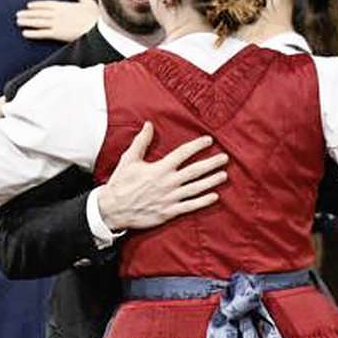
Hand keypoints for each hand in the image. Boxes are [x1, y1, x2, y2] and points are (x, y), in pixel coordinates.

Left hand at [15, 0, 101, 42]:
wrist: (100, 28)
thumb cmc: (96, 17)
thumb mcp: (90, 2)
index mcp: (65, 5)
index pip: (47, 4)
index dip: (37, 5)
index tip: (29, 6)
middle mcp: (58, 13)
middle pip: (39, 13)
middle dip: (28, 14)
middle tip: (18, 15)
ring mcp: (57, 23)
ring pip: (38, 22)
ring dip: (27, 21)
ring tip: (18, 22)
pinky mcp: (58, 33)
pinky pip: (42, 33)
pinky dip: (33, 33)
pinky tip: (25, 33)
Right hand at [92, 123, 226, 231]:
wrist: (112, 209)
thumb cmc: (120, 183)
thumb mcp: (129, 160)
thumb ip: (141, 142)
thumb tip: (149, 125)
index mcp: (159, 168)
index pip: (183, 153)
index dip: (198, 145)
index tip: (209, 140)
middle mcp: (168, 183)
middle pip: (195, 171)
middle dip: (212, 163)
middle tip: (225, 158)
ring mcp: (170, 198)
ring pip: (196, 188)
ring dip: (211, 181)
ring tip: (223, 175)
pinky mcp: (168, 212)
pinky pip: (190, 206)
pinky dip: (203, 202)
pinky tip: (214, 197)